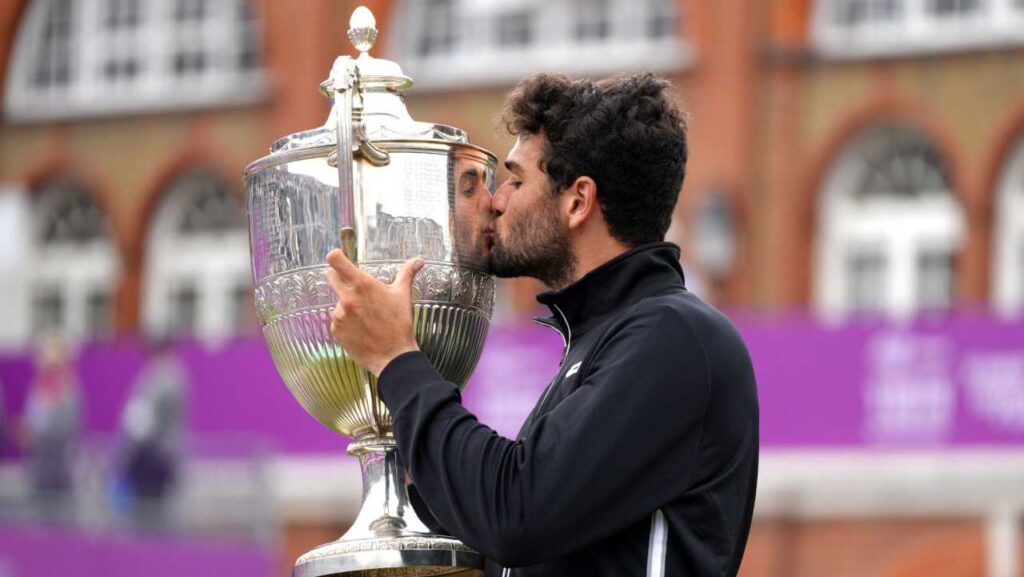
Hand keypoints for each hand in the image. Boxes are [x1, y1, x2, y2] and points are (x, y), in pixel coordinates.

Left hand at [325, 249, 423, 376]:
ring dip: (347, 304)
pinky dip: (346, 322)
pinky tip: (361, 329)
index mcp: (363, 285)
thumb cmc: (399, 324)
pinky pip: (337, 319)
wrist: (393, 357)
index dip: (336, 256)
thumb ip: (407, 273)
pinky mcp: (336, 330)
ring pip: (337, 300)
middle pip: (331, 276)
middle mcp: (347, 298)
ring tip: (366, 317)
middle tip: (353, 285)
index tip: (339, 257)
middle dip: (339, 276)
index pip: (336, 260)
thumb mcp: (403, 295)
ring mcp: (339, 315)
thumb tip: (418, 260)